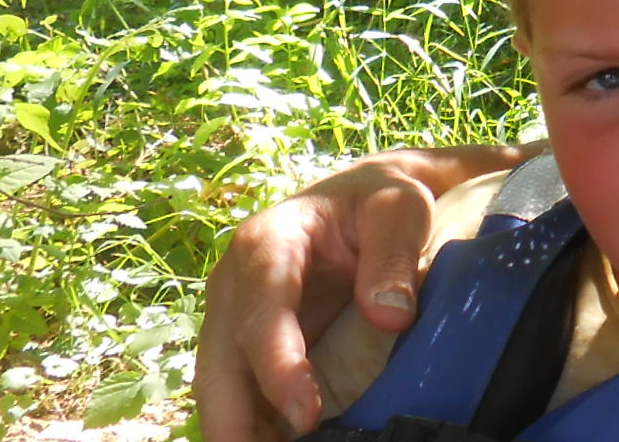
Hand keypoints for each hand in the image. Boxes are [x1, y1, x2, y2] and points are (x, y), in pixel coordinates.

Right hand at [195, 147, 518, 440]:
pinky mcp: (245, 346)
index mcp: (265, 244)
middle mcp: (234, 286)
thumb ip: (394, 255)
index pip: (261, 316)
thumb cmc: (380, 200)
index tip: (306, 416)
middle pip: (219, 365)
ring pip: (219, 389)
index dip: (277, 370)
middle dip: (234, 422)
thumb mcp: (399, 208)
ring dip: (238, 430)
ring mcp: (233, 318)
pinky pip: (239, 394)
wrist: (362, 199)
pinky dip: (252, 426)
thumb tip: (391, 317)